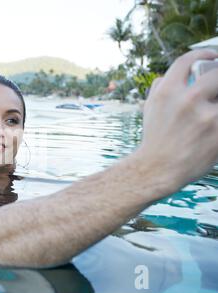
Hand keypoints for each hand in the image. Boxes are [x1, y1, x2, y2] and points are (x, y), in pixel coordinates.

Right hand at [138, 49, 217, 191]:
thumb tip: (171, 75)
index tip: (212, 56)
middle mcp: (187, 100)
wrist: (157, 169)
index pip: (188, 60)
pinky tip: (213, 124)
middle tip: (216, 86)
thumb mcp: (149, 109)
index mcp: (167, 91)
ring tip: (211, 109)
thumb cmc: (154, 138)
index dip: (204, 53)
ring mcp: (207, 117)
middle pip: (216, 73)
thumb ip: (160, 88)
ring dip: (217, 101)